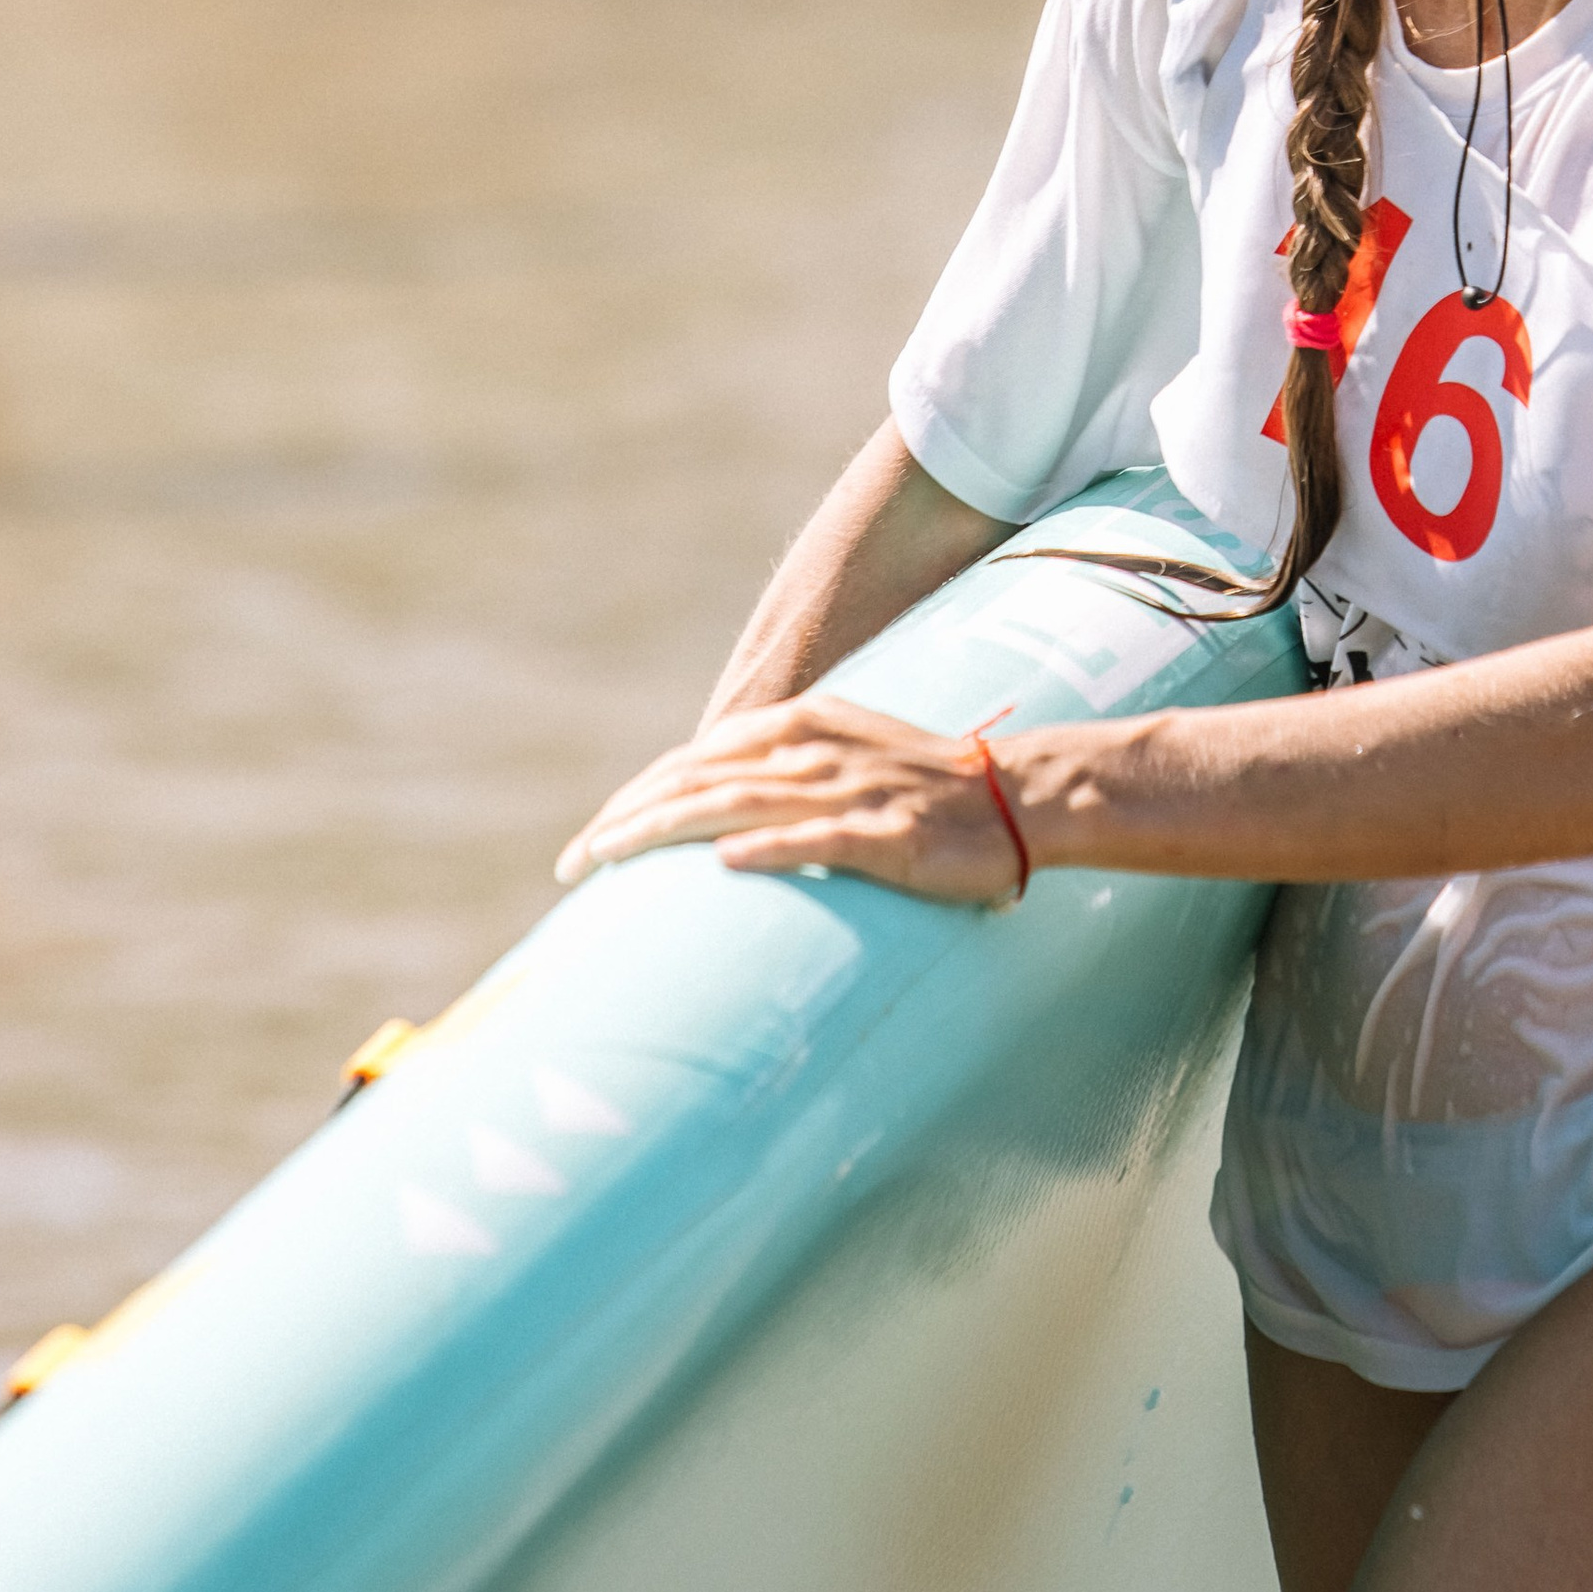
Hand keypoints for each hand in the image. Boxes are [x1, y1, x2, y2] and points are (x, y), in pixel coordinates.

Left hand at [553, 694, 1026, 906]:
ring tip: (611, 857)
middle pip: (697, 781)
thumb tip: (713, 813)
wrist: (1019, 796)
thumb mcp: (843, 753)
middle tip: (572, 864)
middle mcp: (812, 752)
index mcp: (799, 727)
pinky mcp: (886, 835)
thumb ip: (779, 766)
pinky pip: (817, 839)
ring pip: (737, 805)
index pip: (692, 761)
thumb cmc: (927, 785)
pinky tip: (725, 863)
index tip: (589, 843)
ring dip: (667, 830)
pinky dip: (767, 848)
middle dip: (626, 820)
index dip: (633, 798)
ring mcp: (849, 792)